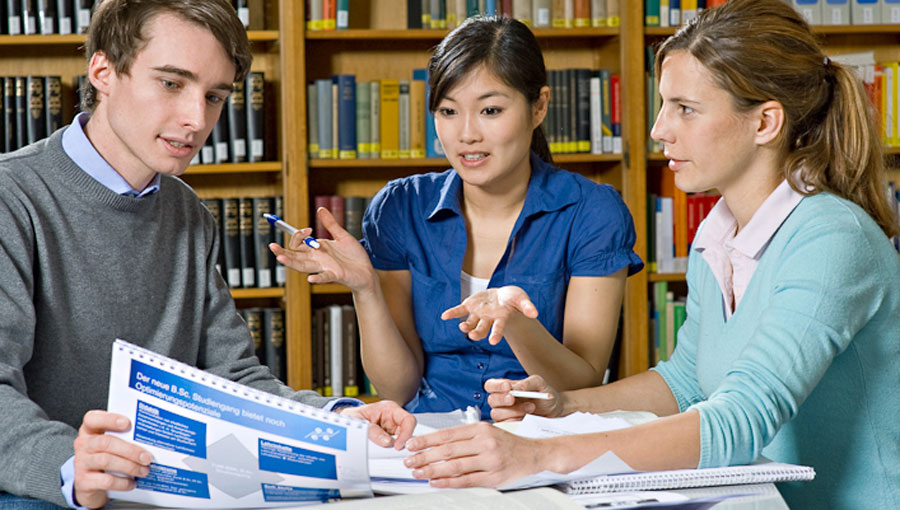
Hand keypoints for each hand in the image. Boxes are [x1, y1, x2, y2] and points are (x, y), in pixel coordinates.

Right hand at [73, 410, 151, 508]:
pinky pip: (105, 481)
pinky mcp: (83, 482)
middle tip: (147, 457)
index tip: (127, 423)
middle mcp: (83, 444)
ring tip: (144, 471)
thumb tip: (150, 438)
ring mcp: (81, 463)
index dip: (110, 419)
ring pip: (106, 461)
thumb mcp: (112, 444)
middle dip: (130, 450)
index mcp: (90, 430)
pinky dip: (122, 482)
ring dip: (129, 466)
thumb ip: (124, 437)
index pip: (92, 419)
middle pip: (106, 442)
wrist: (91, 485)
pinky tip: (132, 483)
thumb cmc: (107, 457)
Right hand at [269, 207, 376, 291]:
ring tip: (280, 258)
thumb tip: (320, 208)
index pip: (298, 245)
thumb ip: (331, 224)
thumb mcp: (342, 236)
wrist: (367, 272)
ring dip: (292, 262)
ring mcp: (325, 268)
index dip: (298, 236)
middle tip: (272, 246)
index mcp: (317, 250)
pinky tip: (310, 278)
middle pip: (295, 256)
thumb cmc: (354, 257)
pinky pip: (325, 277)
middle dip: (282, 251)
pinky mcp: (336, 275)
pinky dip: (318, 277)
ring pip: (303, 266)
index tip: (308, 229)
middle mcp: (317, 260)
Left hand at [337, 400, 415, 449]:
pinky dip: (389, 453)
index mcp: (389, 409)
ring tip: (385, 456)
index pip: (408, 420)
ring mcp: (392, 430)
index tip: (398, 446)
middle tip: (394, 454)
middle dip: (403, 444)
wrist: (345, 423)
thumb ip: (371, 430)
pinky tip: (383, 456)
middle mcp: (393, 419)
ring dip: (396, 450)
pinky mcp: (388, 440)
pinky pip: (393, 448)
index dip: (406, 433)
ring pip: (403, 442)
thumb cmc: (352, 417)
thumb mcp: (358, 421)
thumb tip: (387, 442)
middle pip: (408, 432)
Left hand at [403, 422, 547, 487]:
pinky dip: (448, 482)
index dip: (427, 440)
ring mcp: (489, 461)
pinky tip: (436, 482)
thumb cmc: (507, 443)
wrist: (534, 453)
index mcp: (480, 429)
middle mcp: (484, 443)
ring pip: (454, 465)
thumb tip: (436, 444)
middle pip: (448, 450)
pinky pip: (466, 480)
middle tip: (409, 460)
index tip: (412, 444)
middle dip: (424, 456)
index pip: (447, 434)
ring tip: (418, 472)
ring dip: (432, 470)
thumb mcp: (487, 432)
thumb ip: (465, 437)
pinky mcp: (493, 477)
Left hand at [440, 285, 537, 344]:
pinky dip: (452, 313)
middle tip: (473, 336)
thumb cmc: (514, 299)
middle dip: (478, 333)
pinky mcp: (469, 306)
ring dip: (466, 326)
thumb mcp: (522, 299)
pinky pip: (459, 310)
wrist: (502, 296)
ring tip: (462, 328)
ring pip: (470, 323)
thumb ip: (527, 306)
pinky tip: (444, 316)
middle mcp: (488, 319)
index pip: (498, 328)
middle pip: (482, 329)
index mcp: (501, 319)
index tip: (494, 342)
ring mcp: (478, 314)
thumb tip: (535, 313)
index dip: (496, 334)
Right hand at [487, 375, 563, 421]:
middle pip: (491, 400)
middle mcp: (502, 401)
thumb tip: (516, 388)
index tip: (508, 387)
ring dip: (513, 411)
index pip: (490, 385)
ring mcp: (505, 415)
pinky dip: (515, 421)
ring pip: (497, 414)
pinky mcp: (510, 426)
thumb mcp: (540, 384)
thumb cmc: (544, 395)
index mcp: (505, 388)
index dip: (496, 386)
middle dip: (502, 399)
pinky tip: (527, 417)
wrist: (555, 410)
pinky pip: (505, 425)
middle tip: (513, 398)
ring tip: (531, 407)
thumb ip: (527, 383)